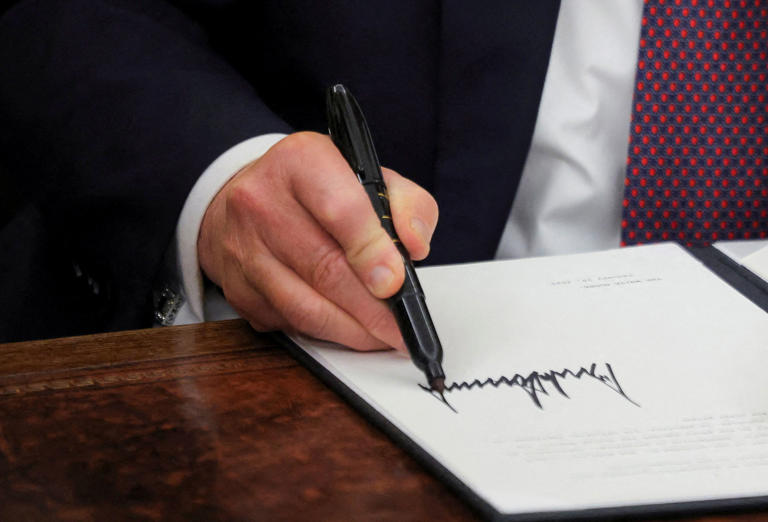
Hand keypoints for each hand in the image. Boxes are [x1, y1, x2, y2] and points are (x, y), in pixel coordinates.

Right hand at [198, 132, 438, 350]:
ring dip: (351, 329)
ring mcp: (243, 248)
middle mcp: (262, 201)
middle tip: (400, 327)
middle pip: (324, 267)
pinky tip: (348, 331)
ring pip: (304, 306)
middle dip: (371, 307)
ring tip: (381, 336)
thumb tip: (415, 246)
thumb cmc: (316, 190)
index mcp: (300, 161)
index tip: (396, 283)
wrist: (249, 200)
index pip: (339, 209)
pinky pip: (287, 322)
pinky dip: (325, 333)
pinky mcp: (237, 288)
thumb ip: (406, 203)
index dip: (371, 251)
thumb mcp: (368, 176)